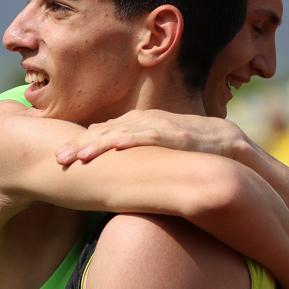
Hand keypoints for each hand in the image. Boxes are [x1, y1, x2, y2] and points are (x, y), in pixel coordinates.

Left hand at [55, 110, 242, 164]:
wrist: (230, 144)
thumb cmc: (189, 148)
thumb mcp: (155, 152)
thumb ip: (132, 155)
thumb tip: (106, 166)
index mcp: (137, 125)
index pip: (101, 132)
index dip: (79, 144)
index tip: (58, 158)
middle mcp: (146, 122)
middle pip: (106, 131)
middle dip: (81, 144)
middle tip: (58, 158)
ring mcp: (162, 127)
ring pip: (124, 132)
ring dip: (99, 142)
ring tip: (78, 154)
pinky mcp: (179, 136)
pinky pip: (152, 136)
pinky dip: (133, 138)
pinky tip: (116, 144)